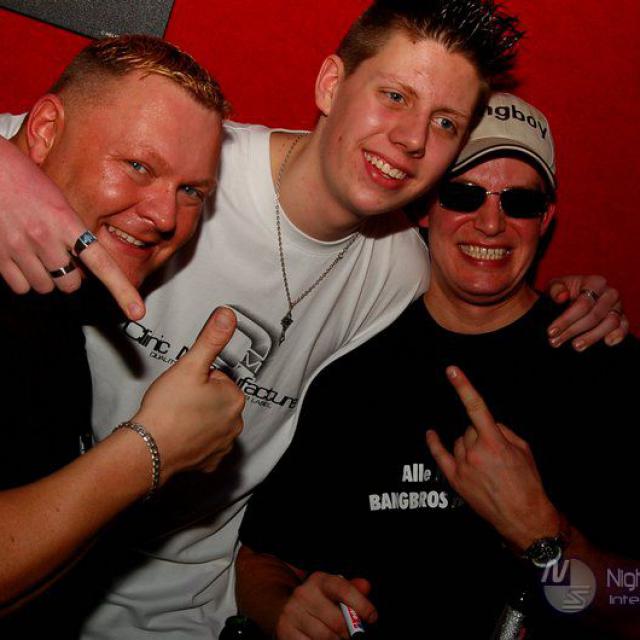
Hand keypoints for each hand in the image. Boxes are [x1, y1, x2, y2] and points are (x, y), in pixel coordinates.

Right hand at [0, 138, 143, 318]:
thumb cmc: (26, 180)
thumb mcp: (59, 201)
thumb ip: (73, 232)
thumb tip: (84, 264)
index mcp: (67, 222)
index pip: (102, 263)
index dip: (121, 290)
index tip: (137, 312)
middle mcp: (44, 238)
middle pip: (71, 284)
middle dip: (69, 276)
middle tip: (59, 256)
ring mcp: (18, 248)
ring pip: (44, 288)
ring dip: (45, 277)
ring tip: (36, 251)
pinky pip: (21, 287)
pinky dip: (23, 280)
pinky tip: (19, 257)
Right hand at [132, 307, 244, 479]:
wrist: (148, 450)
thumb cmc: (168, 409)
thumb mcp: (190, 365)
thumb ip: (211, 339)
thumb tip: (228, 315)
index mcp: (234, 398)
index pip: (219, 378)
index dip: (200, 378)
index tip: (185, 385)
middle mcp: (235, 423)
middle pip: (217, 400)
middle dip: (200, 398)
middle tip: (178, 401)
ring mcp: (223, 445)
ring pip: (212, 422)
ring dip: (198, 419)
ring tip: (176, 418)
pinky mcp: (210, 462)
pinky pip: (205, 446)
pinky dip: (194, 442)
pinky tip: (179, 436)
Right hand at [276, 572, 376, 639]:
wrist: (281, 607)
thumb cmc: (317, 601)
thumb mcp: (333, 590)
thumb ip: (352, 589)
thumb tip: (366, 586)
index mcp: (319, 580)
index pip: (344, 590)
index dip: (362, 605)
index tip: (372, 617)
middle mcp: (304, 594)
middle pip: (337, 621)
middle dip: (350, 633)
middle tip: (353, 635)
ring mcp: (292, 613)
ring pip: (325, 637)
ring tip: (338, 638)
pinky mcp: (285, 631)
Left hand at [426, 366, 560, 551]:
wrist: (524, 517)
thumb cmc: (528, 483)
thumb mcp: (524, 450)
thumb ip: (503, 431)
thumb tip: (488, 424)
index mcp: (494, 442)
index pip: (476, 407)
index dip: (463, 386)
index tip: (452, 371)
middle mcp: (474, 452)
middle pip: (469, 429)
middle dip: (480, 435)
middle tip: (495, 453)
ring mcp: (462, 466)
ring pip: (459, 441)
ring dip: (469, 446)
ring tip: (486, 465)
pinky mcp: (455, 479)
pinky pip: (439, 455)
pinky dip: (434, 443)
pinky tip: (431, 433)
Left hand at [547, 274, 627, 349]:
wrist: (573, 297)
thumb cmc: (564, 291)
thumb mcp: (555, 286)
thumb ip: (555, 289)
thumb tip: (562, 297)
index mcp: (595, 282)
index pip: (583, 304)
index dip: (566, 319)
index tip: (551, 331)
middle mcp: (609, 293)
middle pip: (594, 316)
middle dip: (573, 331)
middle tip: (555, 341)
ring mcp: (617, 306)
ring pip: (610, 323)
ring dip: (591, 337)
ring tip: (575, 346)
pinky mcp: (621, 318)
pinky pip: (623, 327)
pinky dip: (618, 335)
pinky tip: (606, 342)